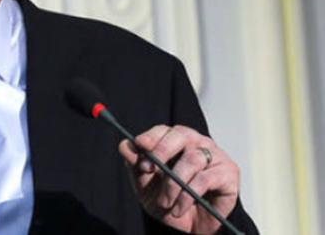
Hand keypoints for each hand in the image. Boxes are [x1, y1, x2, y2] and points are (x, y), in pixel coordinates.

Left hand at [118, 125, 238, 233]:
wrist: (189, 227)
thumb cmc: (168, 200)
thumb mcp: (144, 185)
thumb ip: (135, 165)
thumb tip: (125, 146)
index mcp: (176, 141)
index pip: (163, 130)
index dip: (151, 137)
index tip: (140, 146)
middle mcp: (197, 143)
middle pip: (180, 135)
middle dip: (161, 151)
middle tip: (148, 169)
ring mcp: (215, 156)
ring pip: (192, 159)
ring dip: (173, 183)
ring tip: (164, 201)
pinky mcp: (229, 173)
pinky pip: (205, 179)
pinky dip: (187, 195)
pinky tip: (178, 208)